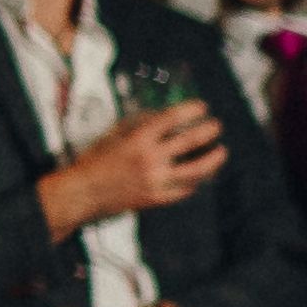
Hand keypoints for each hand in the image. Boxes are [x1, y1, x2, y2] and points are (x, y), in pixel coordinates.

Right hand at [42, 95, 223, 232]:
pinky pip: (185, 189)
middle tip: (216, 126)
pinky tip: (202, 174)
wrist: (85, 192)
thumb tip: (164, 115)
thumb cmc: (96, 160)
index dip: (190, 110)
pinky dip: (196, 180)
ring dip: (213, 160)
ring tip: (221, 151)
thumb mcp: (114, 134)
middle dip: (208, 131)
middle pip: (190, 142)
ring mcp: (156, 181)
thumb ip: (139, 124)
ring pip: (196, 170)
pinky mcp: (158, 199)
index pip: (171, 119)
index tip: (202, 107)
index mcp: (138, 139)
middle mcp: (150, 159)